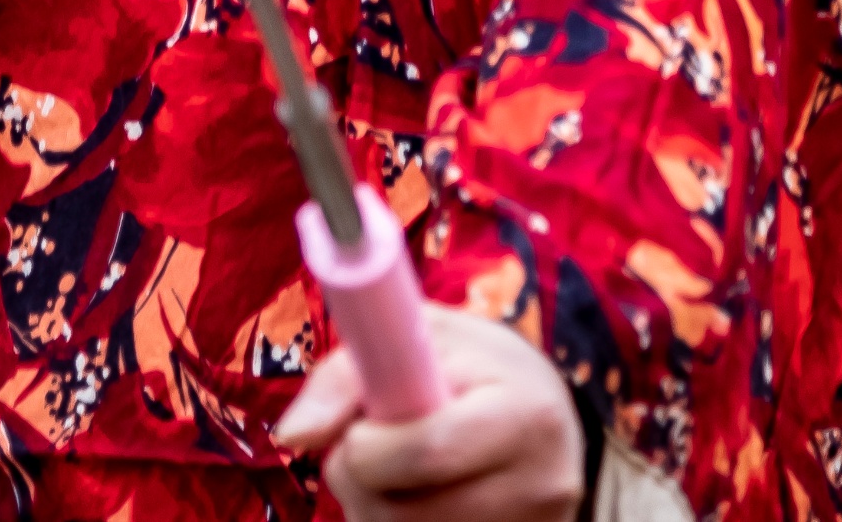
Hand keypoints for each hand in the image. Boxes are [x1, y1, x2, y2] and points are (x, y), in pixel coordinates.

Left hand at [276, 304, 582, 521]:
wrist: (550, 420)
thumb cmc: (476, 369)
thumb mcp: (422, 339)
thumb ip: (347, 375)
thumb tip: (292, 435)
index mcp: (523, 414)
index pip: (426, 453)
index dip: (366, 448)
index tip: (358, 432)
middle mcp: (539, 487)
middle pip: (405, 515)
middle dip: (360, 482)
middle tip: (367, 449)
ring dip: (372, 510)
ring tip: (393, 474)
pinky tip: (411, 501)